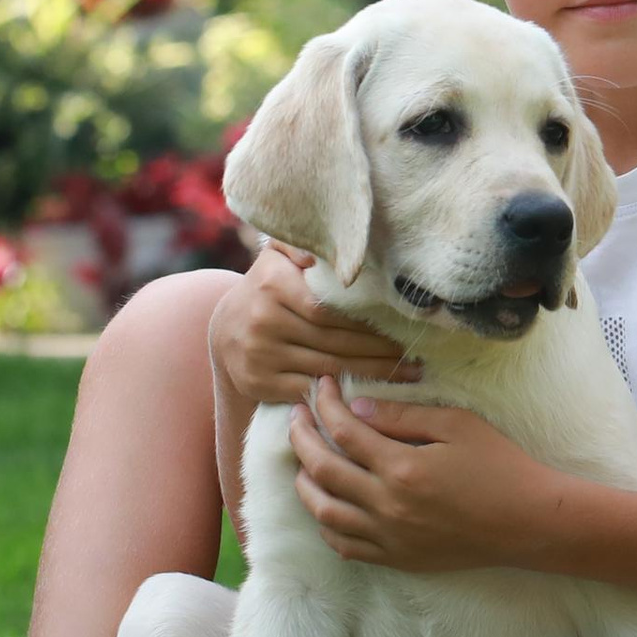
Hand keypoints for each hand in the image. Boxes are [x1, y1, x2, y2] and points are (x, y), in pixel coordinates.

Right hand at [209, 243, 418, 407]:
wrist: (225, 330)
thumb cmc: (268, 287)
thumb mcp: (278, 256)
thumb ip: (302, 243)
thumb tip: (331, 248)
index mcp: (273, 285)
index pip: (330, 312)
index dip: (366, 325)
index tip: (397, 331)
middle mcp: (262, 321)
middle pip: (333, 342)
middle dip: (377, 353)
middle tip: (411, 358)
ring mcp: (258, 355)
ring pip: (325, 369)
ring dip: (368, 375)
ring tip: (403, 375)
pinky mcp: (257, 383)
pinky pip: (307, 390)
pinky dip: (339, 393)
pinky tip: (366, 393)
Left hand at [288, 376, 574, 572]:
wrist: (529, 523)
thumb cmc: (500, 466)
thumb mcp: (457, 425)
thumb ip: (403, 416)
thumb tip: (356, 408)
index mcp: (402, 468)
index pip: (344, 430)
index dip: (325, 404)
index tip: (321, 385)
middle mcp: (388, 506)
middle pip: (323, 470)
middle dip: (302, 439)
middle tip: (297, 417)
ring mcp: (390, 538)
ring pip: (325, 513)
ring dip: (305, 484)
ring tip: (304, 463)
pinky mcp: (398, 559)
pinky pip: (346, 546)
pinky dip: (328, 525)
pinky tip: (328, 506)